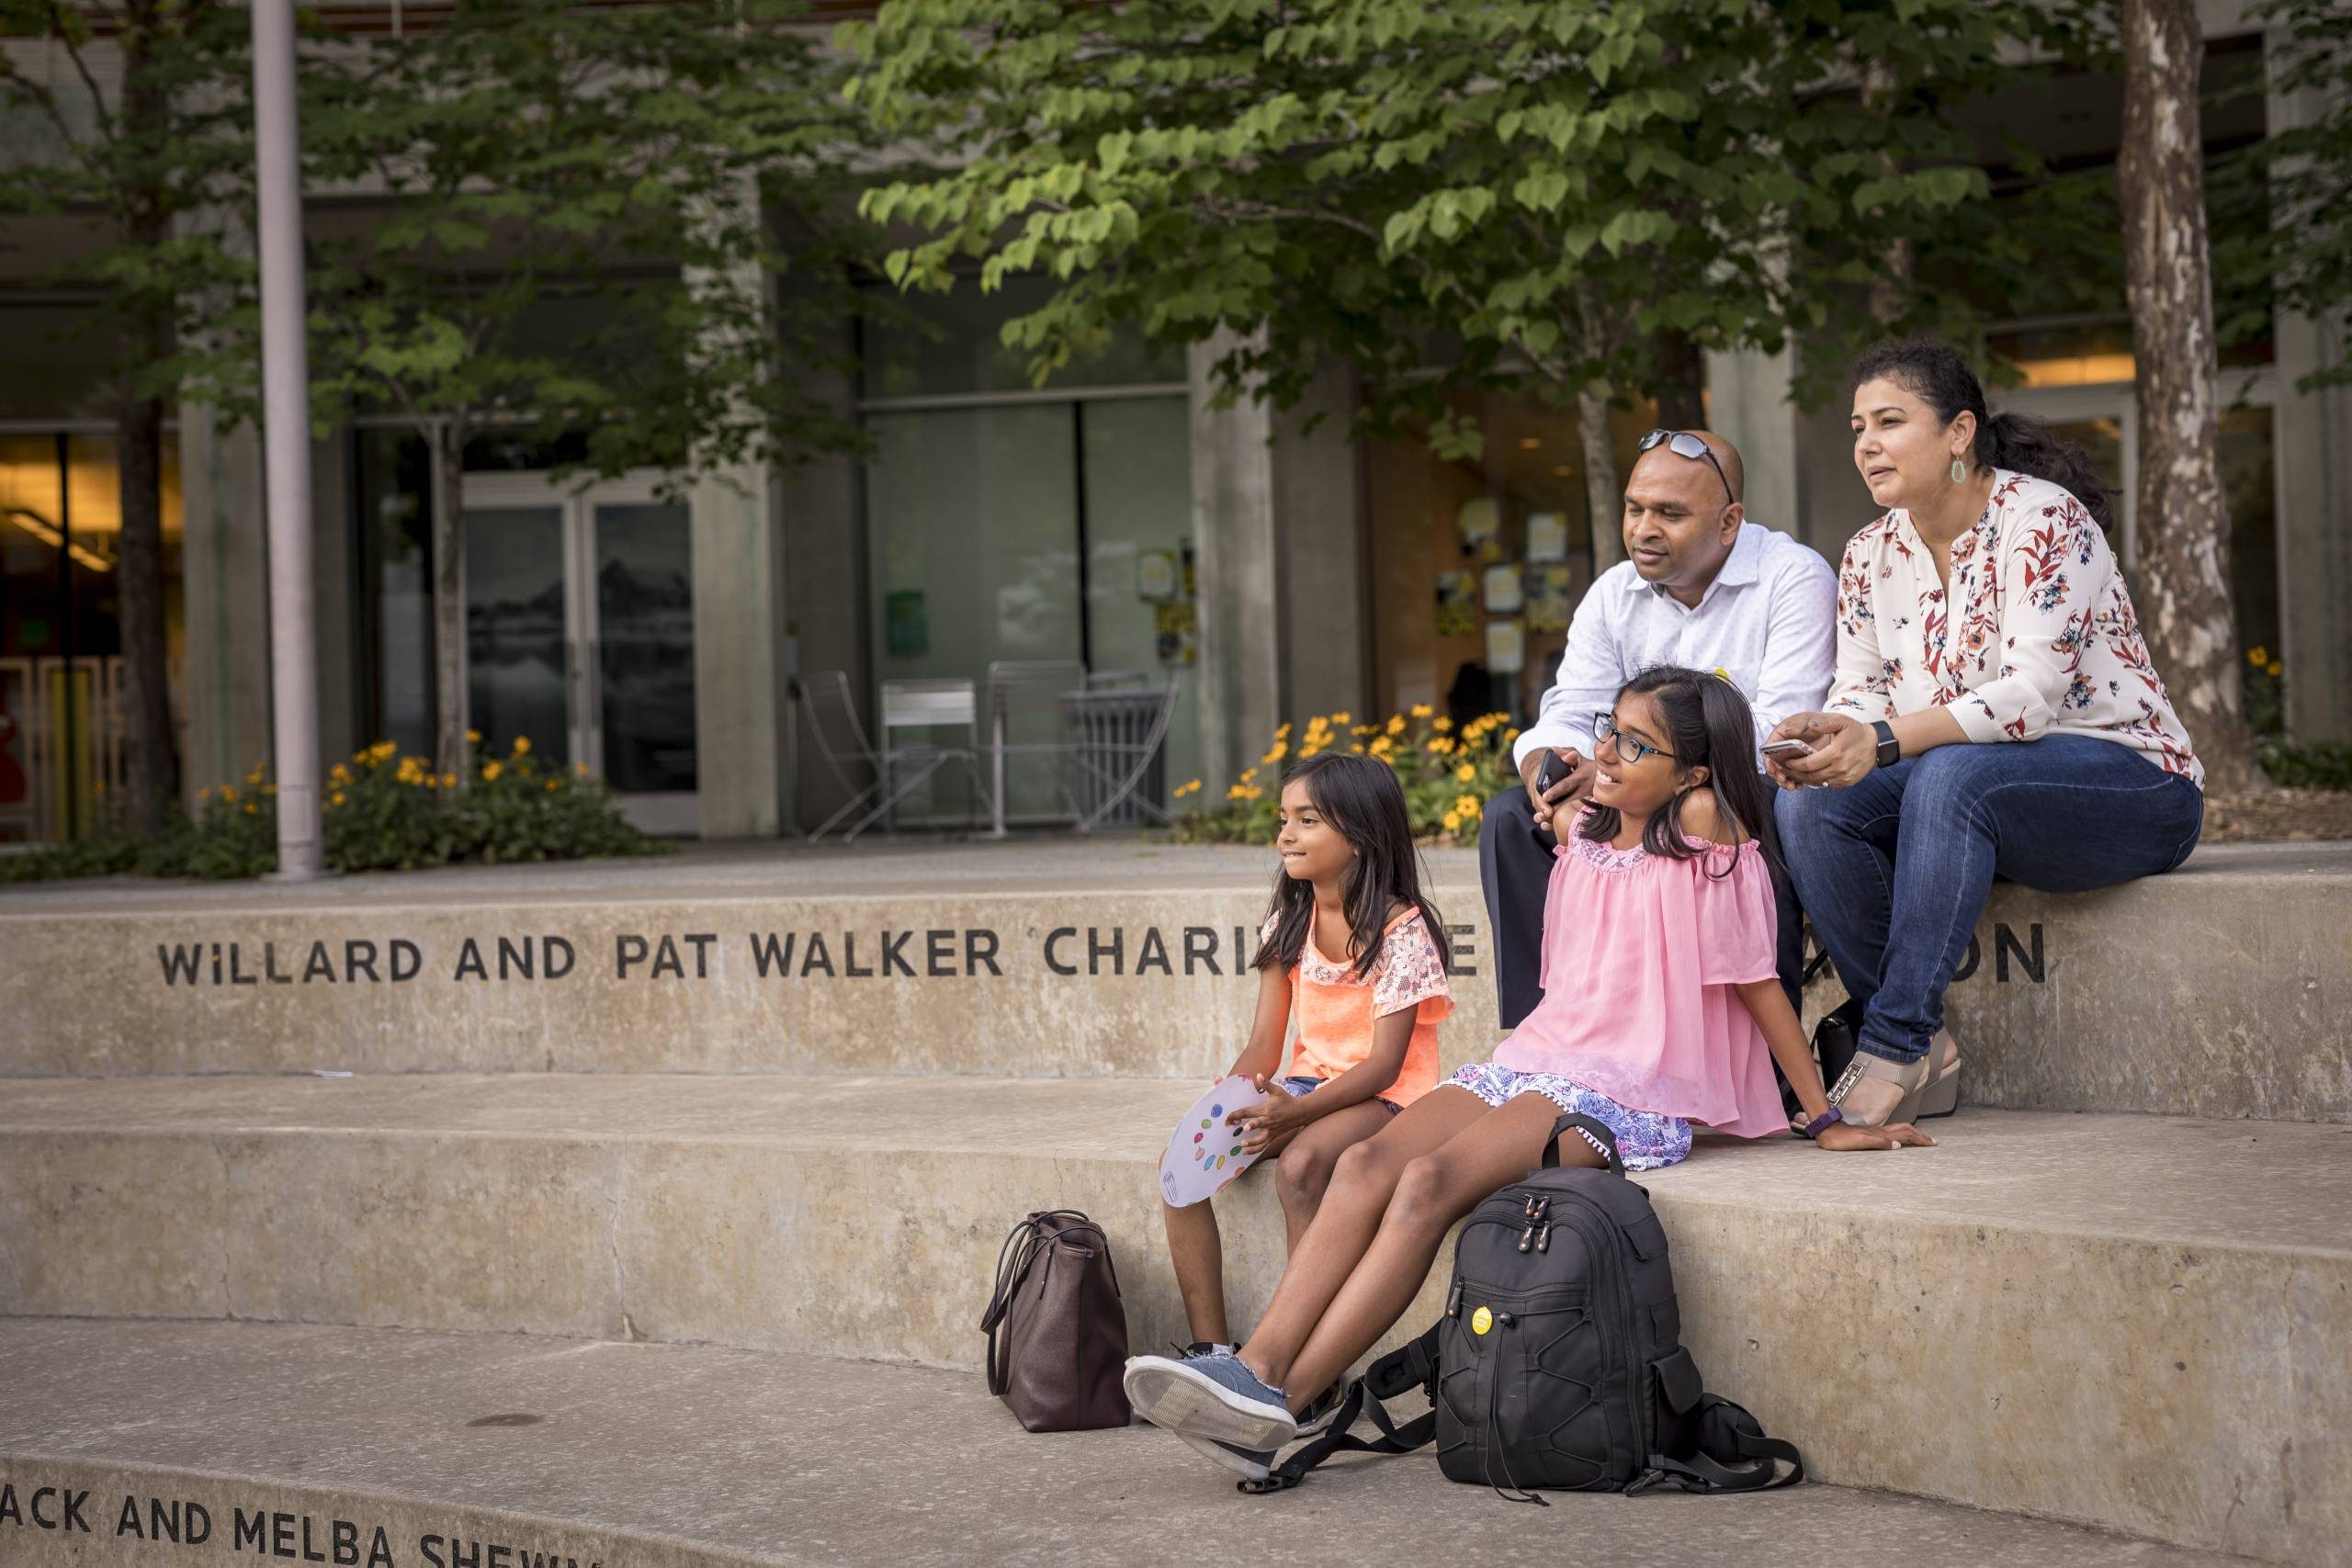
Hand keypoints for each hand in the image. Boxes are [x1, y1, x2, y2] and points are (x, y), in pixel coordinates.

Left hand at [1229, 1079, 1310, 1154]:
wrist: (1300, 1112)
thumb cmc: (1286, 1100)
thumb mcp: (1277, 1090)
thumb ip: (1266, 1084)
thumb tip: (1259, 1075)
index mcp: (1266, 1109)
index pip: (1249, 1112)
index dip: (1237, 1114)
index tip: (1228, 1118)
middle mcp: (1268, 1121)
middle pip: (1255, 1124)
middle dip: (1245, 1127)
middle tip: (1234, 1128)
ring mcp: (1271, 1130)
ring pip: (1261, 1139)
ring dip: (1251, 1143)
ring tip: (1241, 1145)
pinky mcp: (1273, 1136)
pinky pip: (1264, 1145)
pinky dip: (1255, 1150)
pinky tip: (1245, 1152)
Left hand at [1520, 746, 1595, 831]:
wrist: (1607, 778)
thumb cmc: (1588, 766)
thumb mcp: (1580, 757)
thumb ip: (1567, 753)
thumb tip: (1554, 751)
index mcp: (1582, 776)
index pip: (1567, 784)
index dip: (1555, 791)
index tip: (1544, 796)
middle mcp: (1586, 790)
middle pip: (1568, 803)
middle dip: (1554, 810)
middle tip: (1540, 815)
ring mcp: (1589, 802)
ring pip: (1572, 813)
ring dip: (1557, 819)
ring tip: (1543, 823)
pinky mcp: (1590, 810)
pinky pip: (1576, 818)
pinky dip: (1564, 824)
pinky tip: (1551, 826)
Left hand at [1766, 713, 1876, 789]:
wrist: (1876, 744)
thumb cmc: (1856, 731)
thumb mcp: (1841, 722)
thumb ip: (1825, 724)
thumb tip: (1810, 725)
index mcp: (1836, 753)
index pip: (1809, 764)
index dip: (1795, 765)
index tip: (1786, 762)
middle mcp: (1840, 768)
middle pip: (1811, 775)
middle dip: (1796, 774)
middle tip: (1786, 770)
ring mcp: (1844, 777)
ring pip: (1818, 782)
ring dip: (1805, 779)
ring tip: (1794, 774)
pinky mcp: (1847, 782)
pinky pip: (1828, 784)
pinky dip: (1817, 781)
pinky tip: (1810, 775)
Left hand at [1814, 1120, 1934, 1151]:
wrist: (1826, 1129)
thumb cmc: (1840, 1138)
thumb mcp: (1860, 1141)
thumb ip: (1879, 1142)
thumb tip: (1898, 1146)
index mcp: (1880, 1133)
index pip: (1905, 1134)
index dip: (1920, 1138)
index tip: (1932, 1143)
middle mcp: (1879, 1131)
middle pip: (1905, 1130)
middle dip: (1920, 1136)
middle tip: (1932, 1142)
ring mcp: (1874, 1131)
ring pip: (1898, 1131)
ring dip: (1911, 1134)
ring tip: (1920, 1139)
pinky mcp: (1868, 1134)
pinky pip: (1889, 1134)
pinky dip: (1899, 1136)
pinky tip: (1897, 1140)